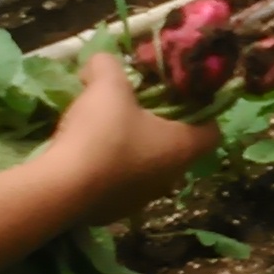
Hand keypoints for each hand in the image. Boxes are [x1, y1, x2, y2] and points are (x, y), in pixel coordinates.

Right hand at [37, 53, 217, 224]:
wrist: (61, 189)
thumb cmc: (101, 134)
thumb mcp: (107, 85)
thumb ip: (109, 65)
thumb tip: (102, 61)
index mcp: (182, 148)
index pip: (211, 130)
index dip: (201, 110)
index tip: (179, 95)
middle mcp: (169, 178)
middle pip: (175, 147)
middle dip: (159, 126)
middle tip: (136, 105)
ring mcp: (140, 200)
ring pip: (145, 168)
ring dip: (131, 149)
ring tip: (106, 128)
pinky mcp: (112, 212)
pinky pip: (117, 184)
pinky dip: (107, 169)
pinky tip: (84, 155)